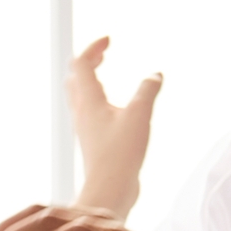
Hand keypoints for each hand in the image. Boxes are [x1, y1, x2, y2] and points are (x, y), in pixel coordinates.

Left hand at [67, 36, 159, 209]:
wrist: (110, 190)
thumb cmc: (120, 154)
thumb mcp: (140, 115)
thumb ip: (147, 90)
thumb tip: (155, 75)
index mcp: (89, 101)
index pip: (80, 64)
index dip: (93, 48)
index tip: (109, 40)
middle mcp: (82, 112)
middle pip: (75, 79)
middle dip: (88, 62)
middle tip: (104, 55)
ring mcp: (86, 128)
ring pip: (80, 97)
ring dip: (90, 81)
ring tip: (105, 75)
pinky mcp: (94, 142)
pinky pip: (90, 113)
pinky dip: (98, 100)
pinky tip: (114, 108)